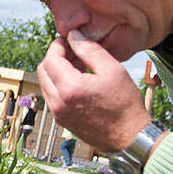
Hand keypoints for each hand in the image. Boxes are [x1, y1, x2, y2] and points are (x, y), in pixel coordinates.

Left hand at [36, 30, 150, 150]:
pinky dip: (58, 85)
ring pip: (44, 83)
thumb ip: (90, 49)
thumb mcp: (113, 70)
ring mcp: (58, 113)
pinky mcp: (61, 120)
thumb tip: (74, 35)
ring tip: (78, 66)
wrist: (129, 138)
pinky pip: (51, 96)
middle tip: (73, 52)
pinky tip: (77, 81)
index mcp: (70, 88)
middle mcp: (58, 102)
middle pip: (43, 70)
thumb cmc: (125, 104)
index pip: (51, 58)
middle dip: (54, 57)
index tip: (68, 39)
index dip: (58, 45)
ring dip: (55, 71)